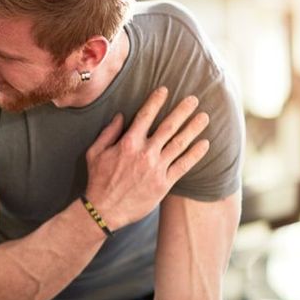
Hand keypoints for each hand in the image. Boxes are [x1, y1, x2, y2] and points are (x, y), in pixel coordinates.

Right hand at [84, 87, 209, 230]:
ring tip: (204, 117)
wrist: (104, 210)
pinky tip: (205, 144)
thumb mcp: (95, 153)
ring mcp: (156, 168)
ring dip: (194, 129)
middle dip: (182, 111)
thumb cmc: (97, 180)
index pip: (145, 116)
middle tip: (194, 99)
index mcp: (128, 143)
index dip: (156, 101)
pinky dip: (195, 154)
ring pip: (180, 144)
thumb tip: (121, 116)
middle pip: (168, 127)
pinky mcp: (164, 184)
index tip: (165, 90)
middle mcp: (145, 153)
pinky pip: (183, 166)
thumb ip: (108, 133)